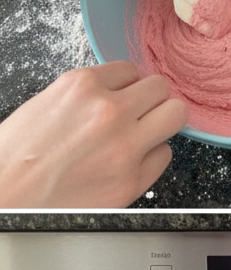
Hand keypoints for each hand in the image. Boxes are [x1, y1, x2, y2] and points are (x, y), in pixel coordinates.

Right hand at [0, 62, 188, 206]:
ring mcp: (126, 146)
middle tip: (143, 112)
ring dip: (162, 123)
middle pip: (161, 88)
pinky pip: (164, 155)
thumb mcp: (44, 105)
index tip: (124, 96)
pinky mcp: (134, 179)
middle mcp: (109, 111)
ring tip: (143, 134)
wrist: (6, 198)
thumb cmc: (15, 157)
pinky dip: (153, 157)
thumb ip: (85, 96)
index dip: (127, 86)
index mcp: (81, 86)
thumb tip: (115, 93)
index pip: (130, 70)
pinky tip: (130, 162)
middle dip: (152, 99)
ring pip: (175, 116)